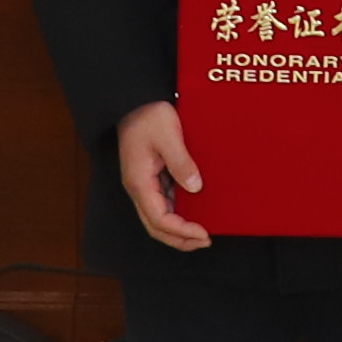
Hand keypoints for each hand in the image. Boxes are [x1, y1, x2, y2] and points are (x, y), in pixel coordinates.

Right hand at [115, 99, 212, 251]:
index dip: (181, 231)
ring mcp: (144, 184)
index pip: (159, 220)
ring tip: (202, 233)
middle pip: (156, 226)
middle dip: (179, 239)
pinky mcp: (151, 177)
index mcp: (139, 182)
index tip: (203, 233)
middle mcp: (139, 188)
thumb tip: (195, 187)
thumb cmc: (149, 114)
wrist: (135, 100)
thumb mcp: (168, 136)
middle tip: (205, 241)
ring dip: (179, 229)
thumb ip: (181, 163)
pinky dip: (178, 213)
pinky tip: (195, 211)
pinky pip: (164, 203)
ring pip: (159, 217)